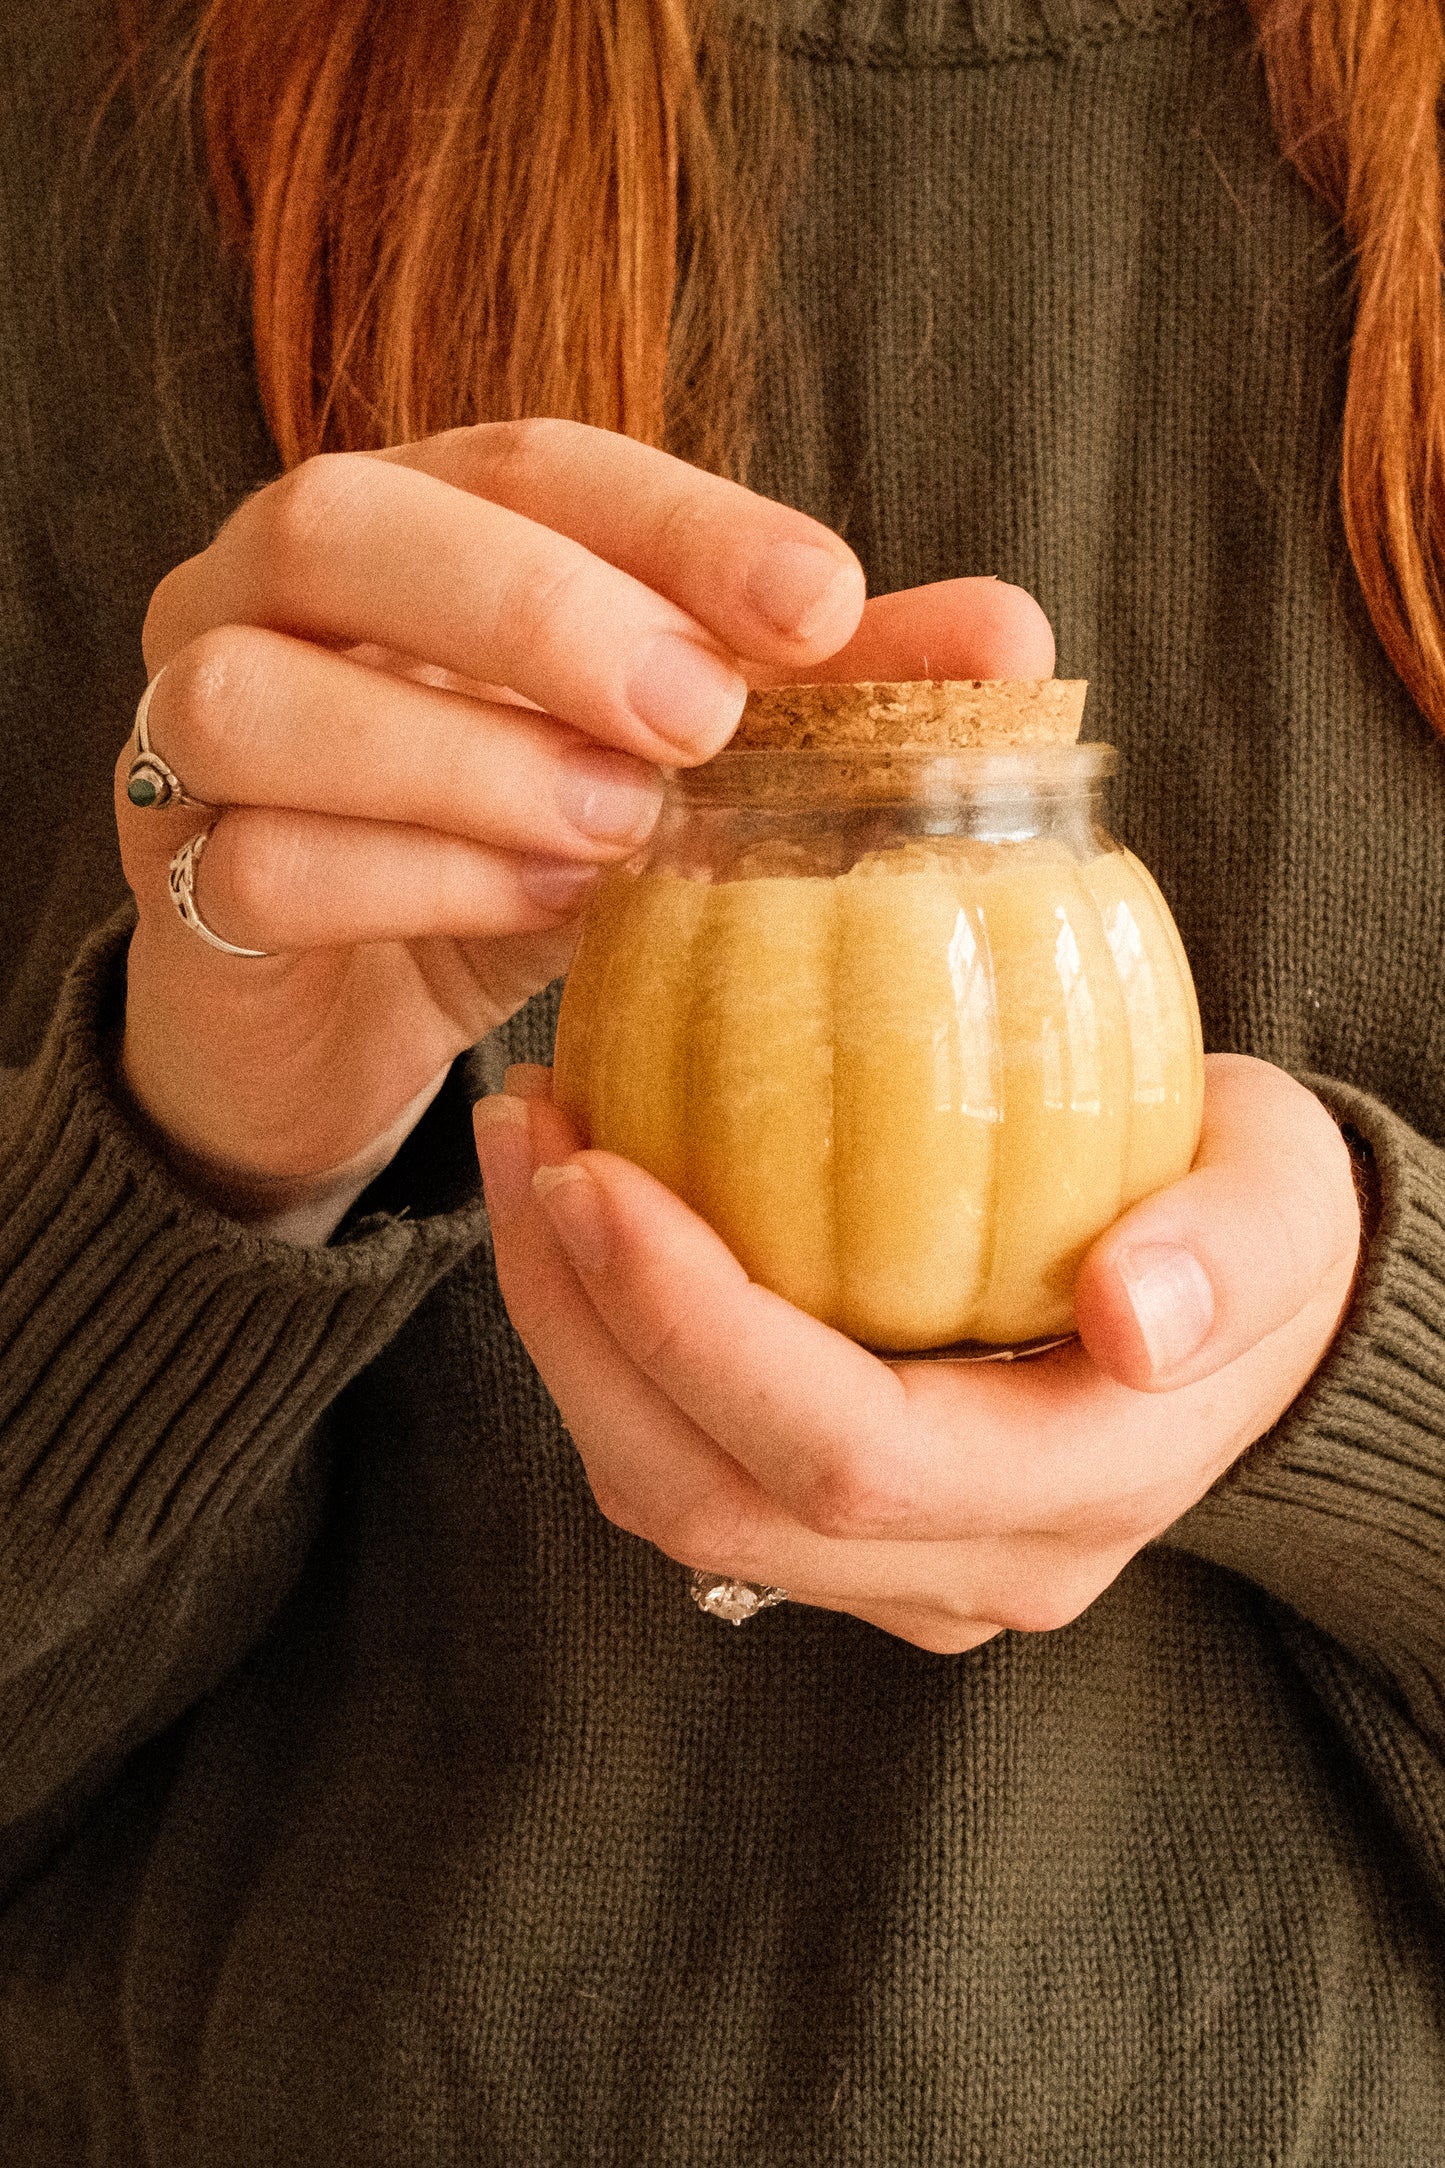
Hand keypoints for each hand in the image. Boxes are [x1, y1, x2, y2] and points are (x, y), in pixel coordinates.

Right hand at [121, 424, 1051, 1214]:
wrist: (358, 1011)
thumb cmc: (524, 852)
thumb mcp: (680, 773)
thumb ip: (827, 705)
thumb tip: (1017, 641)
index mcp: (418, 517)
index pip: (532, 460)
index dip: (678, 519)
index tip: (826, 602)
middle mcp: (277, 588)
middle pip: (343, 515)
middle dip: (538, 609)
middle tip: (698, 719)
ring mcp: (196, 724)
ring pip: (259, 692)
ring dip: (460, 760)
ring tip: (615, 836)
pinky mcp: (178, 873)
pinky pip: (256, 861)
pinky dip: (406, 885)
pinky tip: (528, 919)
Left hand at [474, 1054, 1361, 1649]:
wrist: (1254, 1309)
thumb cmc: (1256, 1225)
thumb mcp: (1284, 1203)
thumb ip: (1231, 1256)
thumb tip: (1133, 1315)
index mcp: (1077, 1488)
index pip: (843, 1455)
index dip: (690, 1327)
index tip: (590, 1168)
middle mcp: (972, 1565)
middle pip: (710, 1497)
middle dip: (575, 1320)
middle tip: (522, 1133)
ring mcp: (901, 1569)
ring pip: (671, 1499)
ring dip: (566, 1334)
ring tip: (527, 1154)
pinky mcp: (848, 1535)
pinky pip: (685, 1467)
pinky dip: (608, 1351)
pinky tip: (585, 1220)